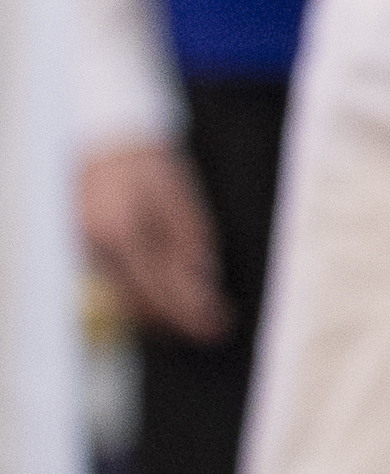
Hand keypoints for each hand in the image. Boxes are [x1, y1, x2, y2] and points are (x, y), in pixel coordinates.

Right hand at [80, 142, 225, 339]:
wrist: (108, 142)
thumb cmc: (151, 164)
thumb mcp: (180, 197)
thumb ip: (189, 240)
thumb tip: (203, 281)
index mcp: (124, 232)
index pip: (160, 290)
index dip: (190, 314)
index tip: (219, 328)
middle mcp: (99, 248)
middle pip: (140, 304)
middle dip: (176, 323)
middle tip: (212, 331)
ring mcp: (87, 252)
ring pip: (126, 299)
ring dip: (160, 315)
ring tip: (196, 322)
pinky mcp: (86, 252)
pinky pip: (118, 285)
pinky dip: (142, 297)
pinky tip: (167, 303)